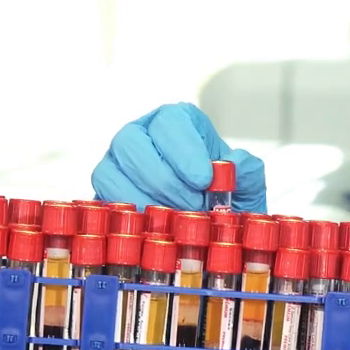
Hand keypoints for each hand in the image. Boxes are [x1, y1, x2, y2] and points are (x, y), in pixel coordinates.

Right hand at [90, 102, 266, 211]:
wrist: (203, 229)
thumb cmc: (221, 200)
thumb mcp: (244, 189)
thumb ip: (248, 174)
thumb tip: (237, 163)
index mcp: (177, 123)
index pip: (171, 120)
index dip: (184, 149)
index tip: (204, 179)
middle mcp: (142, 135)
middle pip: (132, 141)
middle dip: (163, 178)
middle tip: (191, 205)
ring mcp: (117, 162)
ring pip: (110, 169)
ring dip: (143, 198)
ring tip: (173, 219)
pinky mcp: (105, 191)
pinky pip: (102, 196)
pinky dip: (127, 213)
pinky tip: (151, 226)